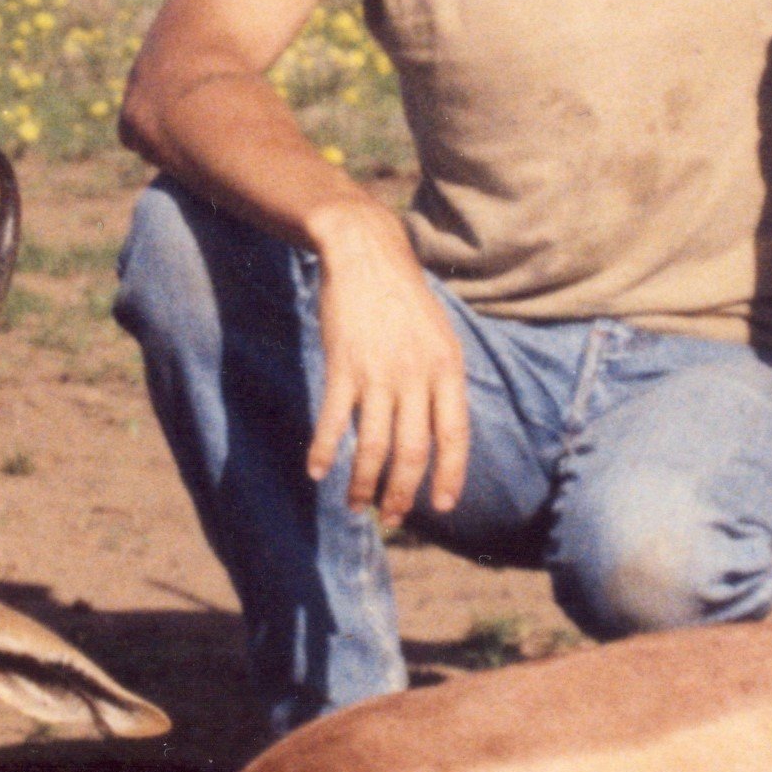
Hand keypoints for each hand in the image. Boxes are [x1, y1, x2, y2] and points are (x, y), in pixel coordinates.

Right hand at [303, 201, 471, 524]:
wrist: (366, 255)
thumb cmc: (404, 298)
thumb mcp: (440, 335)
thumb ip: (441, 381)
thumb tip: (442, 431)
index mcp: (447, 368)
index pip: (454, 436)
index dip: (449, 475)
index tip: (441, 505)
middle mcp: (416, 375)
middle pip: (412, 450)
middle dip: (402, 491)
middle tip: (392, 516)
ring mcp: (378, 372)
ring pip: (373, 445)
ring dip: (364, 482)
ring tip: (356, 505)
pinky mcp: (342, 366)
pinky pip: (333, 420)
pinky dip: (325, 449)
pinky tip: (317, 471)